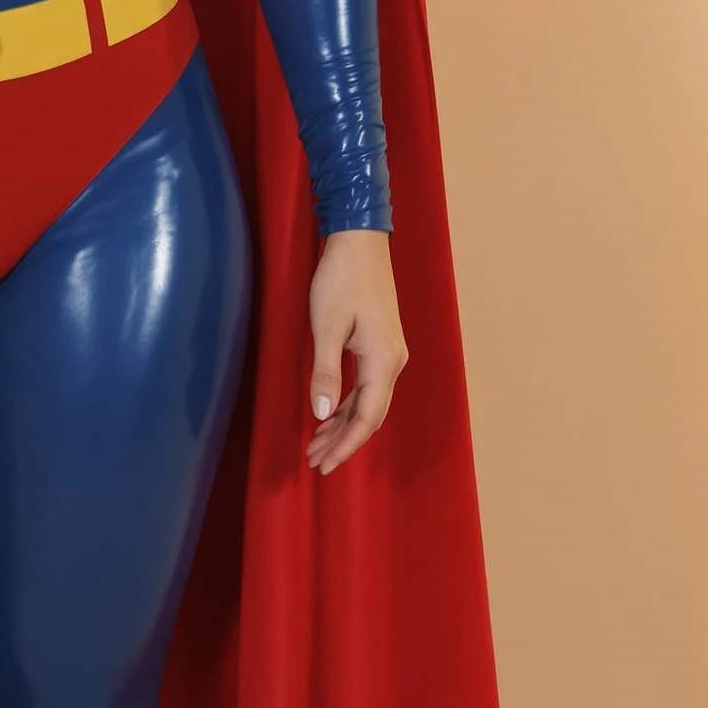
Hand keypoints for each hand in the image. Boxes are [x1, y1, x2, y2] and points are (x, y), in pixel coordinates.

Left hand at [305, 228, 407, 475]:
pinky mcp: (381, 344)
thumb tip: (321, 413)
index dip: (344, 446)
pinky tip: (329, 413)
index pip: (366, 418)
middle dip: (342, 441)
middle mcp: (394, 362)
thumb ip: (325, 372)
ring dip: (342, 424)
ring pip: (368, 402)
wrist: (360, 241)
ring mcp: (390, 353)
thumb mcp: (326, 326)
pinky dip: (347, 404)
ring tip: (315, 443)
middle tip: (313, 461)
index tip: (322, 466)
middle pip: (370, 416)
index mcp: (384, 361)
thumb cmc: (341, 279)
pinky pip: (367, 386)